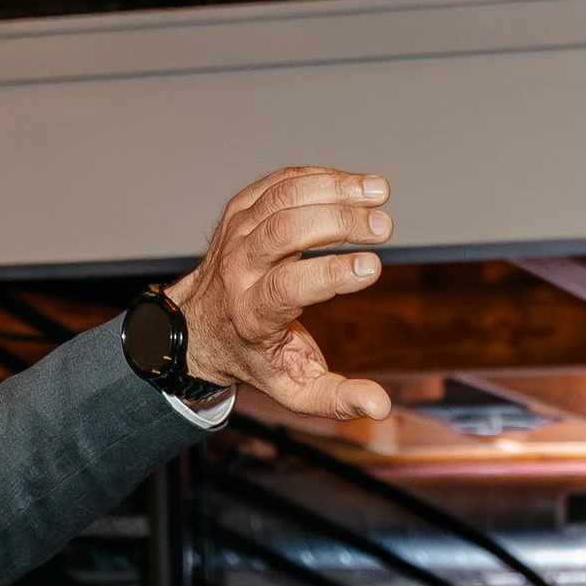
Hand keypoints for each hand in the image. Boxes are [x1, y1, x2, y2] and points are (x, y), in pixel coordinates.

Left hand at [167, 168, 394, 421]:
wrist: (201, 326)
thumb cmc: (256, 357)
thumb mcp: (293, 389)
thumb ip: (337, 399)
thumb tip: (381, 407)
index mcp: (250, 315)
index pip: (288, 286)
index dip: (331, 273)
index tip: (373, 266)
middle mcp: (237, 269)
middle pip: (285, 232)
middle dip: (339, 223)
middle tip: (384, 226)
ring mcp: (236, 233)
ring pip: (284, 197)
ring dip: (336, 189)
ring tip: (380, 192)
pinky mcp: (241, 208)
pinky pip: (281, 183)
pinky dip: (321, 178)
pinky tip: (356, 185)